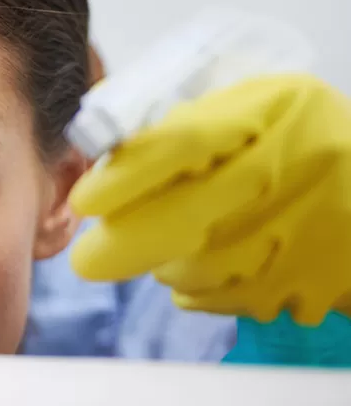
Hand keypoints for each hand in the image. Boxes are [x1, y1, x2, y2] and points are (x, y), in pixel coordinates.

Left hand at [69, 74, 350, 324]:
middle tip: (88, 262)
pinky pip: (238, 298)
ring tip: (168, 249)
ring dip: (169, 266)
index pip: (186, 143)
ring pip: (209, 266)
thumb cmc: (298, 139)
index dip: (129, 177)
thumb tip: (109, 160)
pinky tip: (208, 271)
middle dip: (128, 245)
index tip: (84, 203)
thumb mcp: (256, 108)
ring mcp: (313, 227)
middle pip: (193, 216)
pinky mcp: (320, 277)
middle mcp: (298, 164)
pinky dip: (207, 291)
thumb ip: (189, 126)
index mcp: (274, 110)